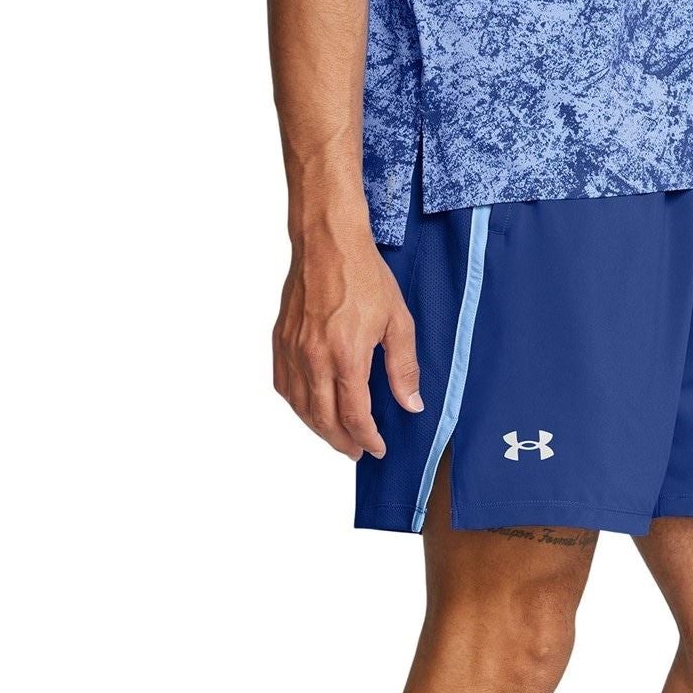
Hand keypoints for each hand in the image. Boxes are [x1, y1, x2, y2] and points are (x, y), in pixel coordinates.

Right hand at [272, 218, 422, 458]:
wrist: (327, 241)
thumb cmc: (364, 276)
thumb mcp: (398, 322)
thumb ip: (404, 368)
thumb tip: (411, 405)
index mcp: (347, 356)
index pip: (355, 417)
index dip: (367, 439)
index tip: (377, 449)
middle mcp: (315, 358)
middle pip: (324, 420)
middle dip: (342, 442)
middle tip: (357, 451)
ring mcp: (293, 350)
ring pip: (301, 407)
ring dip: (318, 428)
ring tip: (337, 436)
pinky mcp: (281, 340)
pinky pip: (284, 385)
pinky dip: (297, 405)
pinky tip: (309, 408)